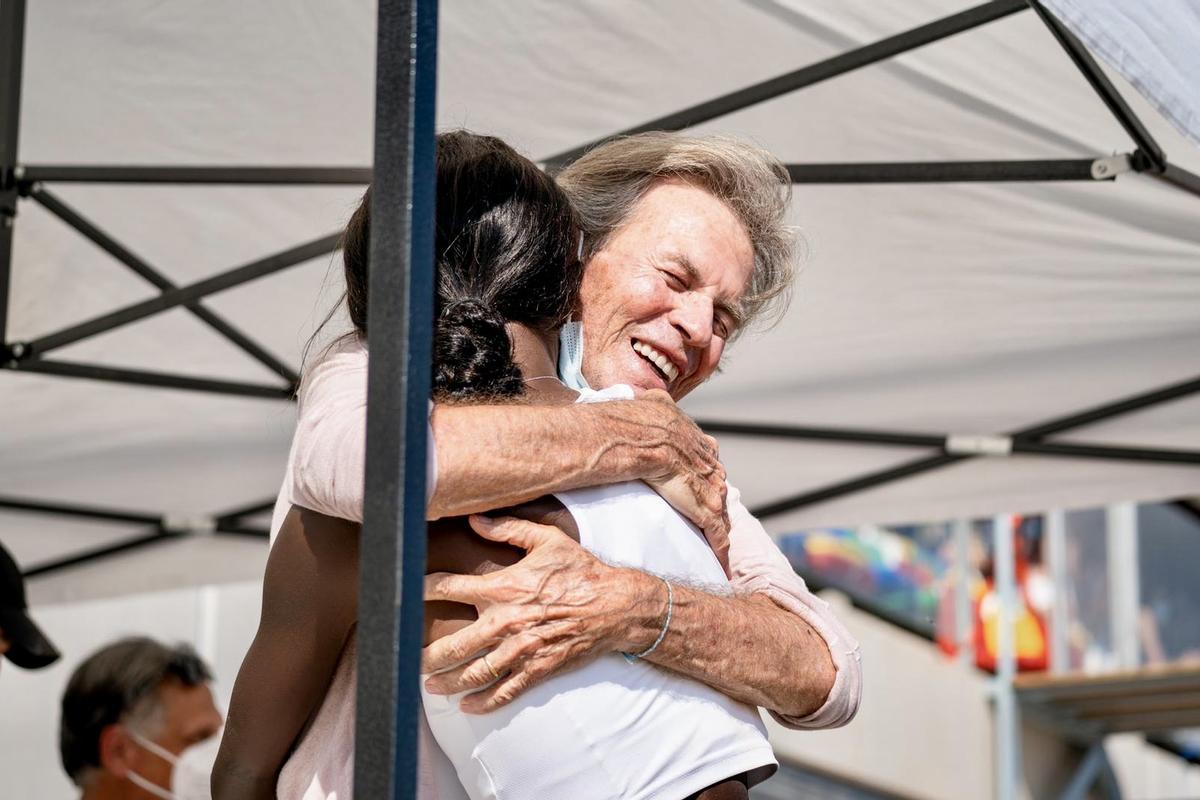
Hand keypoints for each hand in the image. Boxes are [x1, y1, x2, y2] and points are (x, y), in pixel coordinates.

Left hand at [422, 515, 660, 712]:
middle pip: (455, 643)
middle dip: (428, 654)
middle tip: (409, 657)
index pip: (452, 587)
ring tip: (430, 686)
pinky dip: (483, 702)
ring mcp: (522, 650)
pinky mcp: (538, 669)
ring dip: (449, 682)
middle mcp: (508, 622)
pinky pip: (505, 691)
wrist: (616, 606)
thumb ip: (509, 529)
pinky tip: (467, 706)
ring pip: (475, 673)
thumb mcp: (548, 540)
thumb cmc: (581, 571)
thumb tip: (476, 519)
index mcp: (505, 587)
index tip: (406, 592)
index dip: (424, 589)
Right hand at [637, 391, 729, 572]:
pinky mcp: (703, 506)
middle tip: (712, 513)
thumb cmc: (634, 421)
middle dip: (715, 497)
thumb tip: (649, 396)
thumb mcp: (651, 403)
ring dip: (720, 525)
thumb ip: (654, 403)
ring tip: (720, 543)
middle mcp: (706, 459)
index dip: (704, 468)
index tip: (702, 477)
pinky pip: (716, 531)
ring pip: (720, 508)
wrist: (637, 437)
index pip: (706, 455)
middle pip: (717, 482)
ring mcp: (708, 484)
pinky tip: (721, 560)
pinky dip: (720, 547)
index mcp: (694, 436)